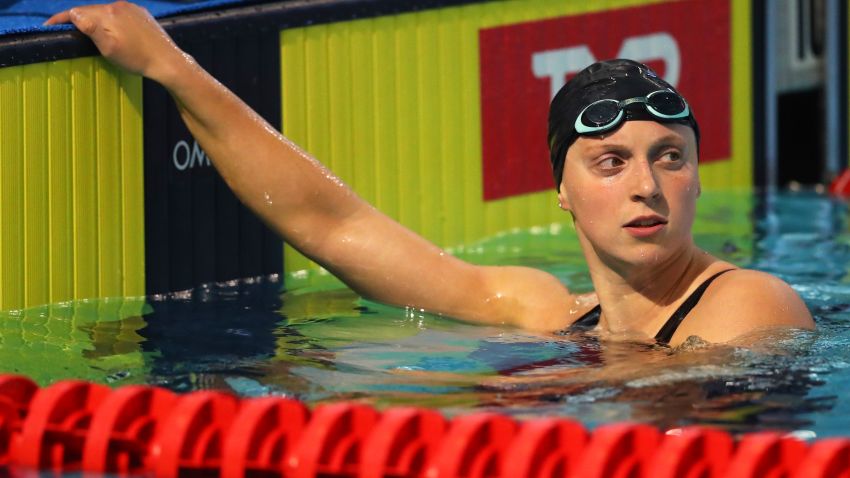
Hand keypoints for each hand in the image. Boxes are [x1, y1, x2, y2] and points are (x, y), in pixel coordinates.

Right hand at [44, 1, 185, 81]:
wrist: (168, 61)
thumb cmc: (137, 59)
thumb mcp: (109, 49)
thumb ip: (90, 29)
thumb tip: (73, 14)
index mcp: (108, 14)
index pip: (78, 12)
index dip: (61, 19)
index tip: (49, 26)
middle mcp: (118, 6)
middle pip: (91, 10)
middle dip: (78, 19)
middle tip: (67, 31)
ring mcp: (132, 8)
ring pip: (105, 12)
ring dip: (95, 20)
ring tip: (88, 32)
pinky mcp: (142, 14)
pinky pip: (120, 14)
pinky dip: (111, 20)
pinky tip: (112, 30)